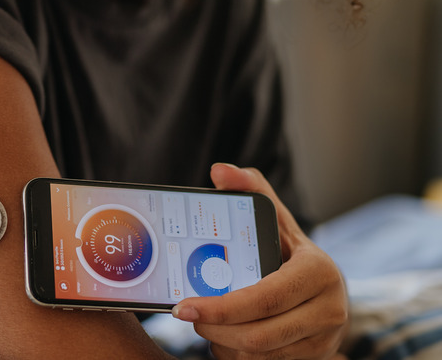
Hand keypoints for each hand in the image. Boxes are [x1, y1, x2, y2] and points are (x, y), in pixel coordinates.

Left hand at [172, 163, 348, 358]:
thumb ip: (252, 192)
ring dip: (223, 342)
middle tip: (186, 313)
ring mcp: (325, 340)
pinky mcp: (315, 359)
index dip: (221, 306)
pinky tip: (224, 335)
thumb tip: (220, 171)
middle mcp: (330, 310)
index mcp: (318, 271)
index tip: (183, 305)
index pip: (264, 298)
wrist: (329, 291)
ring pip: (259, 355)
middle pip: (259, 334)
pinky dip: (236, 354)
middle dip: (214, 327)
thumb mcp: (278, 220)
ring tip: (204, 321)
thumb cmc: (292, 252)